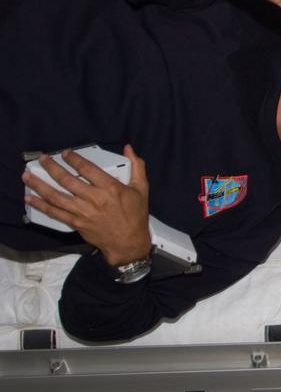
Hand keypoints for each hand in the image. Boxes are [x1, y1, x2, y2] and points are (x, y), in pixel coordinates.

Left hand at [23, 145, 150, 265]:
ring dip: (39, 185)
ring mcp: (83, 211)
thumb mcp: (142, 189)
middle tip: (43, 158)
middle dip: (52, 167)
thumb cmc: (136, 215)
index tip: (65, 153)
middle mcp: (94, 198)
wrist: (128, 243)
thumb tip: (129, 148)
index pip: (88, 168)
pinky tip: (30, 198)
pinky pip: (54, 212)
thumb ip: (137, 166)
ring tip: (27, 175)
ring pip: (56, 196)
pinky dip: (41, 204)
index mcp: (111, 188)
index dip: (74, 159)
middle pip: (67, 180)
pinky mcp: (76, 222)